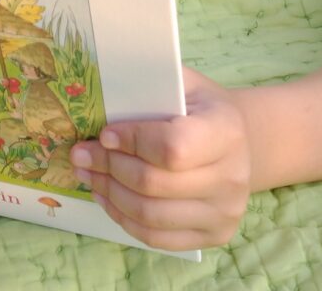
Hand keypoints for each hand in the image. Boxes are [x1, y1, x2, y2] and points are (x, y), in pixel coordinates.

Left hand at [69, 67, 251, 250]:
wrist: (240, 141)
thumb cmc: (201, 107)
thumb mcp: (183, 83)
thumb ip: (149, 85)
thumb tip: (104, 97)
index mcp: (226, 129)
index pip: (172, 146)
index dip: (132, 142)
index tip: (104, 134)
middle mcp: (232, 175)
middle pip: (155, 184)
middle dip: (109, 167)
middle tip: (81, 155)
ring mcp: (225, 211)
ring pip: (151, 215)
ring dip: (110, 194)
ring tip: (88, 175)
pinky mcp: (214, 235)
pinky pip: (157, 238)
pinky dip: (124, 219)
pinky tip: (107, 197)